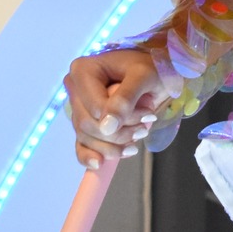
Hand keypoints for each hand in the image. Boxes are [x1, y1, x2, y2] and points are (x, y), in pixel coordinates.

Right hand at [64, 47, 180, 169]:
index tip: (148, 115)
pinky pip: (81, 145)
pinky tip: (101, 163)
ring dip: (114, 145)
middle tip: (145, 128)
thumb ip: (126, 98)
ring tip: (139, 136)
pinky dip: (92, 156)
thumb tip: (107, 128)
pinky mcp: (86, 122)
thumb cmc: (152, 68)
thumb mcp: (144, 76)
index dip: (120, 119)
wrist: (157, 73)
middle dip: (118, 134)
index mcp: (83, 71)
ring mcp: (79, 106)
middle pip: (88, 125)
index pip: (95, 108)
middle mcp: (75, 88)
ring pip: (87, 138)